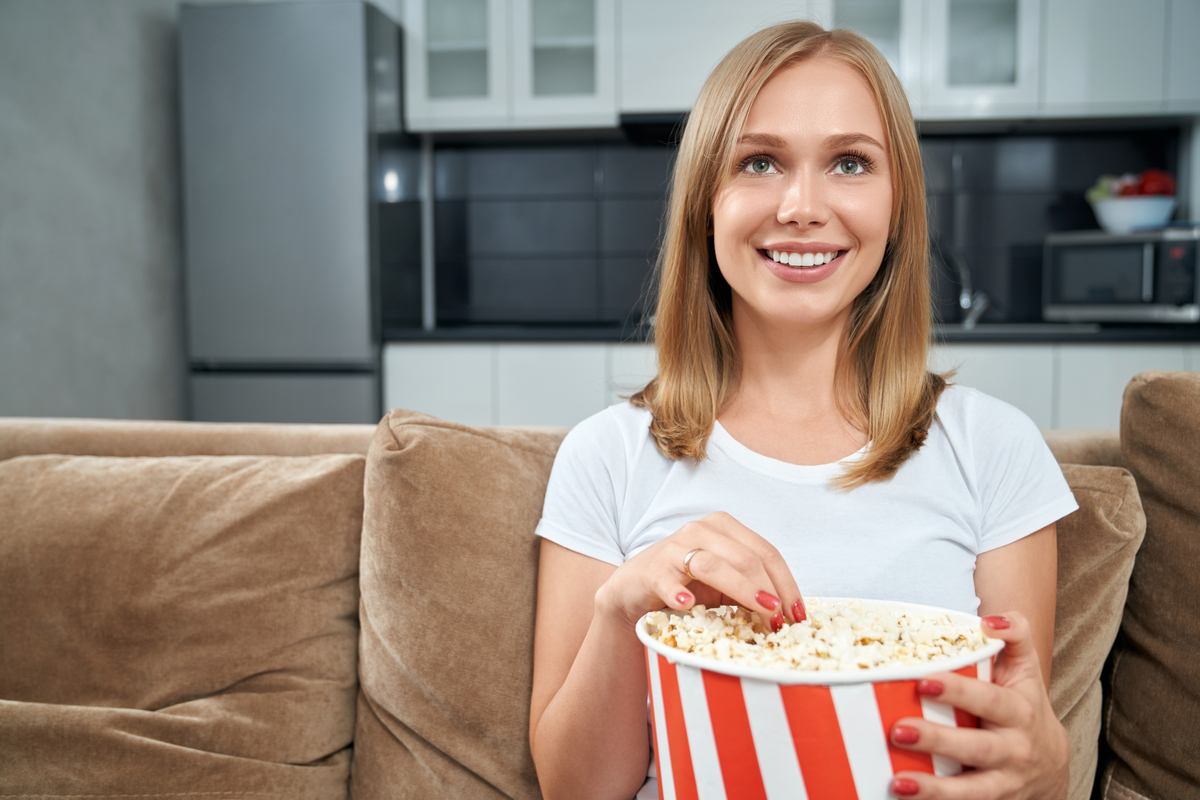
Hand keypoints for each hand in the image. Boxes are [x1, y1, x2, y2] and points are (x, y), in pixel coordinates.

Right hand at [593, 511, 806, 633]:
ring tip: (762, 612)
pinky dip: (678, 592)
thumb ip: (751, 588)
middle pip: (745, 558)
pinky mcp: (653, 569)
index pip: (766, 552)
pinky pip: (668, 580)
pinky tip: (687, 604)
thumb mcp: (724, 584)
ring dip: (743, 590)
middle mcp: (701, 530)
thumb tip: (788, 615)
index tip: (798, 614)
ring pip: (714, 565)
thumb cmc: (686, 585)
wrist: (635, 590)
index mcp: (725, 527)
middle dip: (769, 591)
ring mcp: (675, 547)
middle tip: (781, 622)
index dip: (786, 583)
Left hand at [887, 612, 1068, 799]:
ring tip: (899, 782)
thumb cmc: (1025, 705)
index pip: (988, 699)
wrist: (1051, 765)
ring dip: (935, 789)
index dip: (958, 691)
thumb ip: (1015, 635)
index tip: (924, 681)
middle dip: (937, 740)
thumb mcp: (1026, 670)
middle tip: (897, 730)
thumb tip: (988, 620)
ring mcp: (1004, 784)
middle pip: (977, 748)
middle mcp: (1015, 750)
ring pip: (973, 791)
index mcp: (1020, 711)